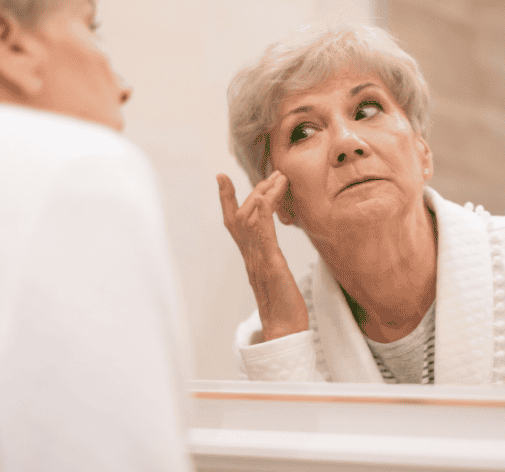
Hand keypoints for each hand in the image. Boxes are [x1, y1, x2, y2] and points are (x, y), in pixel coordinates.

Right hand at [217, 171, 308, 341]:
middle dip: (255, 189)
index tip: (221, 176)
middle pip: (242, 214)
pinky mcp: (271, 265)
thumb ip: (271, 262)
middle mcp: (250, 255)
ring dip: (264, 194)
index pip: (233, 222)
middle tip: (273, 173)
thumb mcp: (276, 278)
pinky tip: (266, 198)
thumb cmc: (283, 309)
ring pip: (250, 219)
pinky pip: (263, 235)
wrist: (283, 332)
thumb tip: (273, 256)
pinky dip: (262, 214)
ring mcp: (258, 259)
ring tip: (279, 178)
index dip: (226, 199)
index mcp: (251, 257)